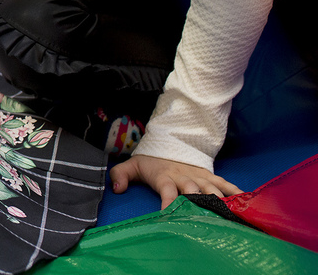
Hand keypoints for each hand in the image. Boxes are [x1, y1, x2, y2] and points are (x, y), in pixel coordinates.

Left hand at [110, 154, 240, 209]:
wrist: (167, 145)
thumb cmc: (149, 162)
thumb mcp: (131, 166)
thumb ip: (120, 175)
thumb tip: (117, 188)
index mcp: (164, 176)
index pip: (166, 188)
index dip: (168, 200)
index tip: (169, 212)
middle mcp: (183, 176)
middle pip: (193, 189)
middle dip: (199, 201)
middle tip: (205, 216)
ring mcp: (198, 176)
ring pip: (210, 187)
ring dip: (218, 199)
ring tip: (227, 212)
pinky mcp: (209, 175)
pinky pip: (224, 183)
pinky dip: (234, 191)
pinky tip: (245, 199)